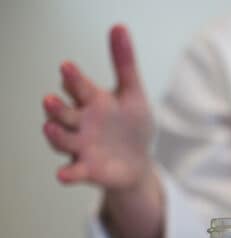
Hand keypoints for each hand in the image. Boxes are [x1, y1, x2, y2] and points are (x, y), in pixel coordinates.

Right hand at [42, 25, 152, 190]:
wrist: (137, 162)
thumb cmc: (132, 125)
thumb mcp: (133, 94)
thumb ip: (125, 64)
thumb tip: (119, 26)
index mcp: (91, 101)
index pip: (78, 86)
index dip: (72, 78)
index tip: (68, 67)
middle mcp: (79, 122)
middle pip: (63, 112)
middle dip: (56, 107)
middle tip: (50, 99)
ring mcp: (80, 146)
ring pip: (61, 139)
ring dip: (55, 135)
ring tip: (50, 128)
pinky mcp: (85, 169)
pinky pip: (73, 172)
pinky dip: (68, 174)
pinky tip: (63, 175)